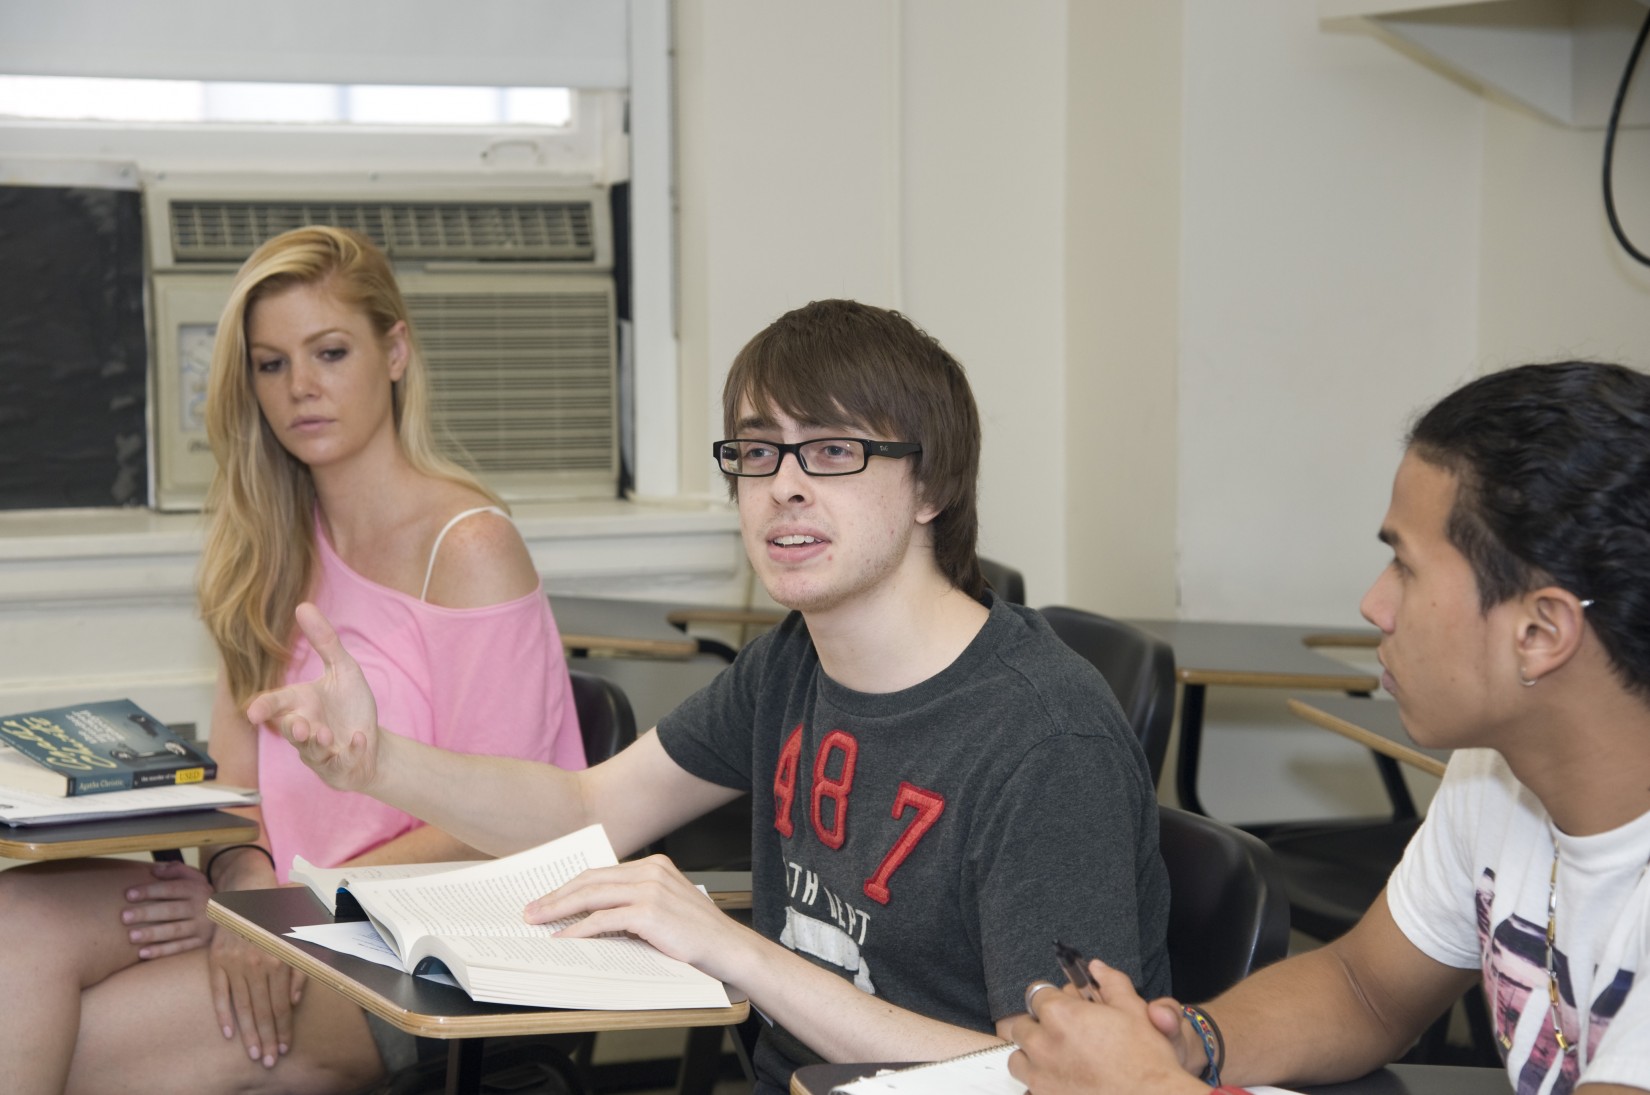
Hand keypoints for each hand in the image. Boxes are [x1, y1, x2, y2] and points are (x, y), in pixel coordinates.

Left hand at [121, 859, 214, 959]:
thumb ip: (176, 871)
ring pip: (175, 930)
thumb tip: (154, 871)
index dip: (150, 890)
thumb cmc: (202, 893)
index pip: (172, 888)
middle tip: (125, 917)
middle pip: (171, 910)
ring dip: (153, 934)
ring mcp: (201, 926)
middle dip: (147, 913)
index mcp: (197, 889)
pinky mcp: (201, 942)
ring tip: (132, 936)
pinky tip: (143, 953)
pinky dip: (162, 951)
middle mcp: (200, 907)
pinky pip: (180, 947)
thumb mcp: (196, 878)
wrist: (231, 912)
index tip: (128, 894)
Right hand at [209, 919, 306, 1069]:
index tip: (284, 1048)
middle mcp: (258, 963)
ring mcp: (235, 963)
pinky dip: (223, 1014)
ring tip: (253, 1053)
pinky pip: (219, 993)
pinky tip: (229, 1033)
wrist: (248, 892)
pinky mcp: (216, 960)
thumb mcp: (298, 939)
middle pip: (263, 1010)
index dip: (283, 1028)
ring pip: (243, 1006)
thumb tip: (293, 1002)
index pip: (282, 1004)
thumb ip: (300, 970)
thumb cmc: (279, 918)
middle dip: (267, 1038)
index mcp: (280, 959)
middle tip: (267, 1061)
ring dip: (248, 1033)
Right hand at [245, 602, 381, 793]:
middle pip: (290, 730)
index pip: (275, 704)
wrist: (373, 743)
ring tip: (324, 733)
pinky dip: (350, 750)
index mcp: (301, 704)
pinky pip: (340, 761)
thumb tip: (302, 606)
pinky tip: (359, 738)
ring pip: (310, 750)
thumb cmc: (351, 706)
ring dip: (315, 742)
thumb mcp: (343, 669)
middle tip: (300, 724)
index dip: (264, 708)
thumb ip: (325, 641)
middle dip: (293, 729)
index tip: (253, 712)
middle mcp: (305, 728)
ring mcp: (319, 751)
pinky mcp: (338, 766)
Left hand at [524, 855, 746, 979]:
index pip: (600, 873)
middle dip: (556, 896)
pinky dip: (579, 930)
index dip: (569, 886)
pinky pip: (603, 920)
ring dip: (559, 910)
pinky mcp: (649, 912)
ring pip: (591, 896)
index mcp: (654, 866)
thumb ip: (635, 901)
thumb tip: (593, 914)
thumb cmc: (698, 934)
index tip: (547, 899)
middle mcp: (651, 871)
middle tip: (532, 910)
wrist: (728, 948)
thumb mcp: (665, 906)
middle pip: (590, 880)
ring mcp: (650, 889)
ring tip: (539, 922)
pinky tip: (565, 938)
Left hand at [1007, 960, 1203, 1094]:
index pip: (1036, 994)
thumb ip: (1112, 983)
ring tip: (1058, 1059)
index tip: (1063, 1006)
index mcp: (1060, 1014)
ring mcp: (1040, 1077)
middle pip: (1020, 1026)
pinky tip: (1062, 1082)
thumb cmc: (1145, 1061)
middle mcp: (1042, 1044)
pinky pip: (1029, 1088)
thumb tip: (1097, 967)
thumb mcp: (1134, 1011)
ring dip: (1032, 1056)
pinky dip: (1040, 1083)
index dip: (1052, 998)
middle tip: (1063, 1033)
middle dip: (1037, 1026)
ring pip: (1018, 1059)